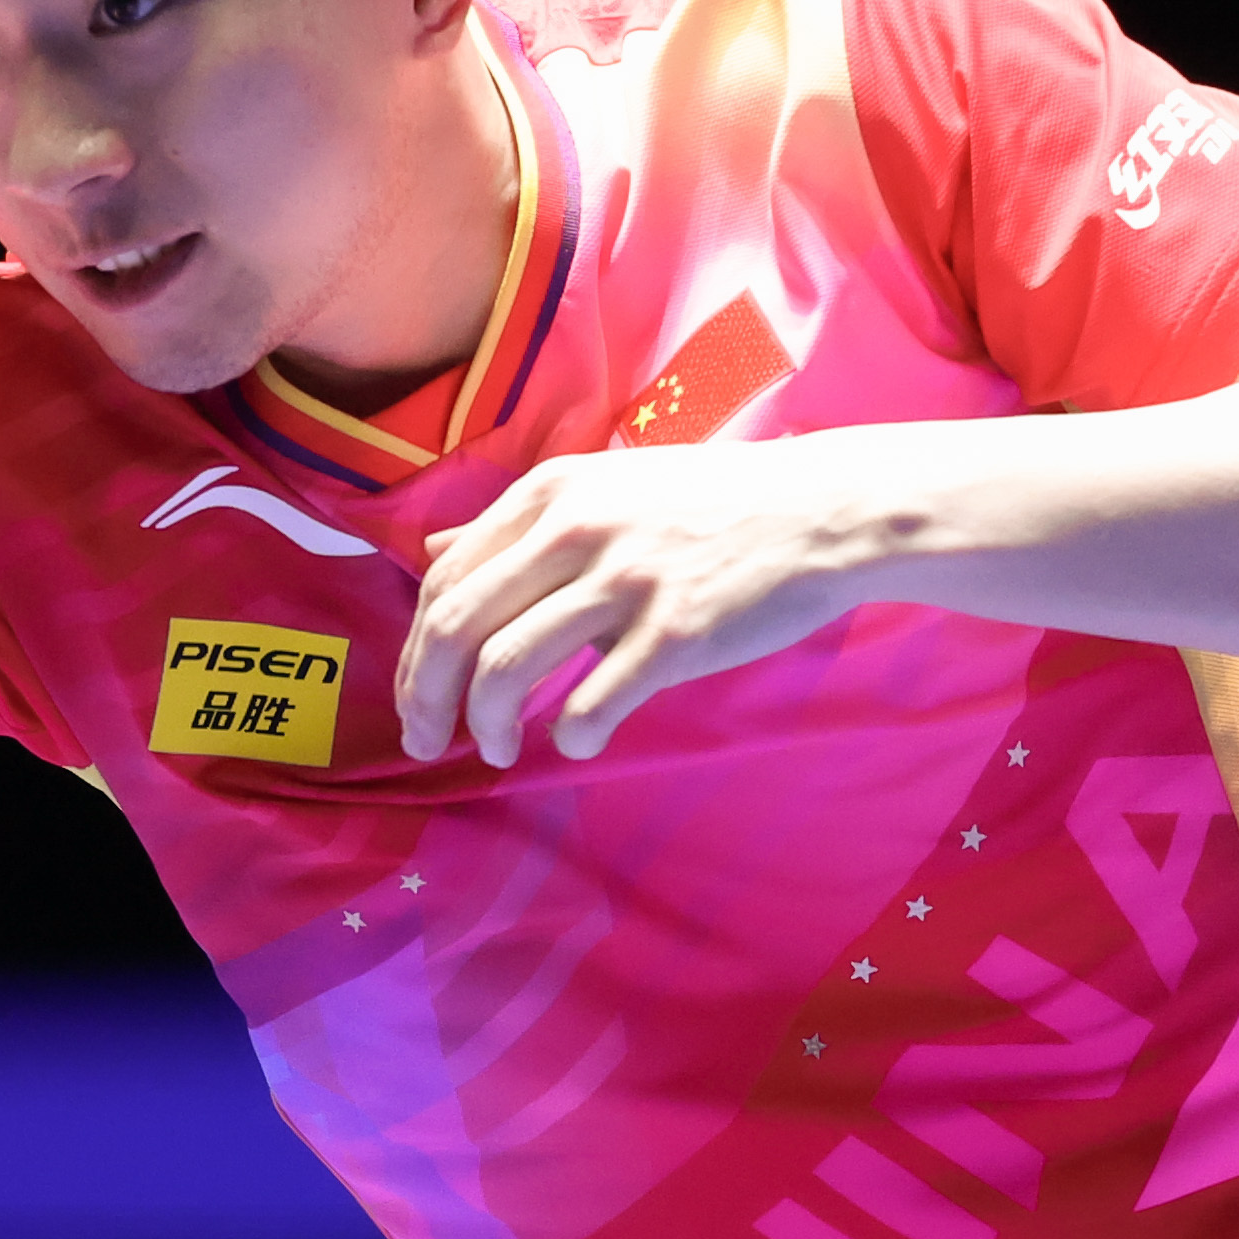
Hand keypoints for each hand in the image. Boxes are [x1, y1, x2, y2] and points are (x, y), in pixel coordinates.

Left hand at [398, 438, 907, 767]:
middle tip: (428, 742)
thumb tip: (431, 549)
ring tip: (497, 749)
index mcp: (549, 494)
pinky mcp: (673, 634)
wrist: (823, 511)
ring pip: (504, 668)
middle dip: (426, 699)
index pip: (443, 580)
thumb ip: (520, 525)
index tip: (419, 695)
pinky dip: (569, 736)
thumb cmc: (713, 504)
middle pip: (454, 627)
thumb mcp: (603, 488)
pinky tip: (579, 741)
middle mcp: (573, 530)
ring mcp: (623, 581)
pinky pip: (589, 703)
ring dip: (486, 726)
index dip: (415, 651)